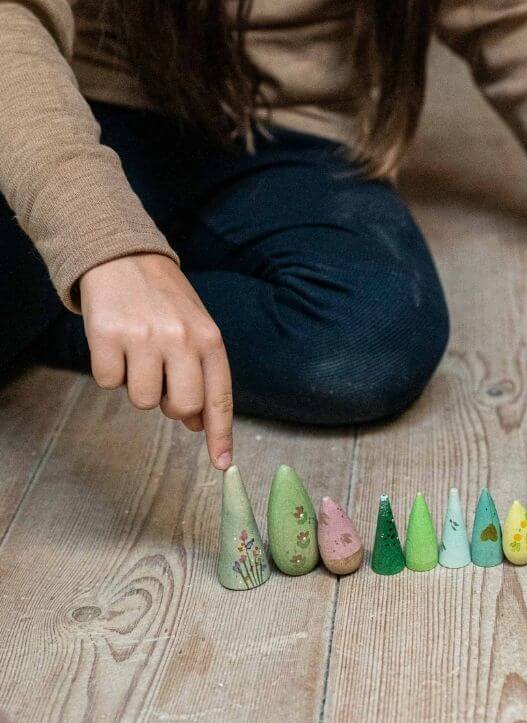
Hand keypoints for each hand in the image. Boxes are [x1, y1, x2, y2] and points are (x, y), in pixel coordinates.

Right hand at [79, 254, 233, 468]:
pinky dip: (109, 371)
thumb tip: (200, 424)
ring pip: (140, 401)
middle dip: (171, 407)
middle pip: (181, 408)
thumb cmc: (166, 303)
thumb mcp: (197, 331)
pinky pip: (108, 383)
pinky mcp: (107, 336)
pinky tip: (116, 345)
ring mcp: (144, 338)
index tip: (222, 463)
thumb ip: (203, 374)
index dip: (221, 434)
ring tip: (138, 354)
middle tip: (162, 382)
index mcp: (210, 340)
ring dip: (137, 386)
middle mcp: (181, 340)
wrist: (125, 258)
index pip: (220, 397)